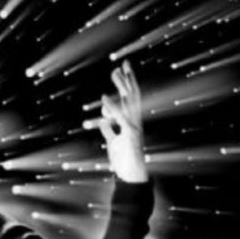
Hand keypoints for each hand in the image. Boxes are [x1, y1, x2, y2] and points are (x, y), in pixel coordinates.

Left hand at [86, 60, 148, 182]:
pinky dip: (111, 107)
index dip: (128, 83)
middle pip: (133, 95)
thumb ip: (109, 131)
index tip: (123, 68)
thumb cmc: (123, 161)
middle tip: (123, 62)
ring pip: (129, 101)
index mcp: (132, 122)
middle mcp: (136, 121)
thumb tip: (103, 122)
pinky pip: (120, 118)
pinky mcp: (130, 135)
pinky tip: (104, 97)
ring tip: (114, 72)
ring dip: (122, 86)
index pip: (131, 98)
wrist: (131, 176)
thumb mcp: (113, 143)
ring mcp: (135, 127)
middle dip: (128, 79)